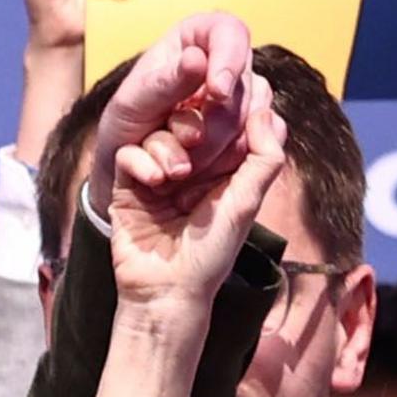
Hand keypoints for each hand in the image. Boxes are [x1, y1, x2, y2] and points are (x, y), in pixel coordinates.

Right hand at [97, 12, 283, 320]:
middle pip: (191, 114)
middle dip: (197, 124)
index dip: (230, 106)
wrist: (167, 290)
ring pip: (158, 128)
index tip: (227, 106)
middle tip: (198, 143)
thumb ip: (264, 156)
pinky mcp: (128, 182)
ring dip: (167, 146)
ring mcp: (158, 168)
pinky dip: (141, 161)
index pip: (230, 117)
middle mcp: (193, 162)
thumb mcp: (247, 202)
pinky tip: (154, 184)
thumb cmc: (212, 252)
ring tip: (176, 177)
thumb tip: (268, 110)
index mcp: (226, 165)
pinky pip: (129, 150)